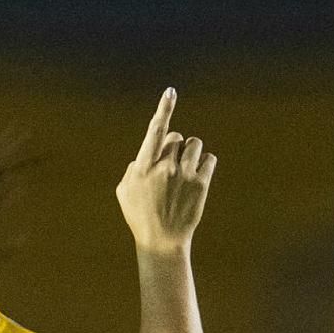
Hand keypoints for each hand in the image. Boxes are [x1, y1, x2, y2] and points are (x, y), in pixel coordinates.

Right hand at [115, 88, 215, 252]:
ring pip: (195, 145)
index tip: (171, 92)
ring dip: (190, 153)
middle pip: (177, 137)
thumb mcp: (124, 192)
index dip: (163, 109)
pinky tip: (196, 178)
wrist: (162, 241)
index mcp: (143, 167)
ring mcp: (184, 175)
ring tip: (184, 172)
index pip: (155, 131)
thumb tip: (143, 156)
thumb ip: (133, 169)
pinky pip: (209, 159)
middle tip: (170, 166)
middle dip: (175, 147)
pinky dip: (204, 164)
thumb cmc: (140, 216)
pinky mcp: (201, 183)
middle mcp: (164, 167)